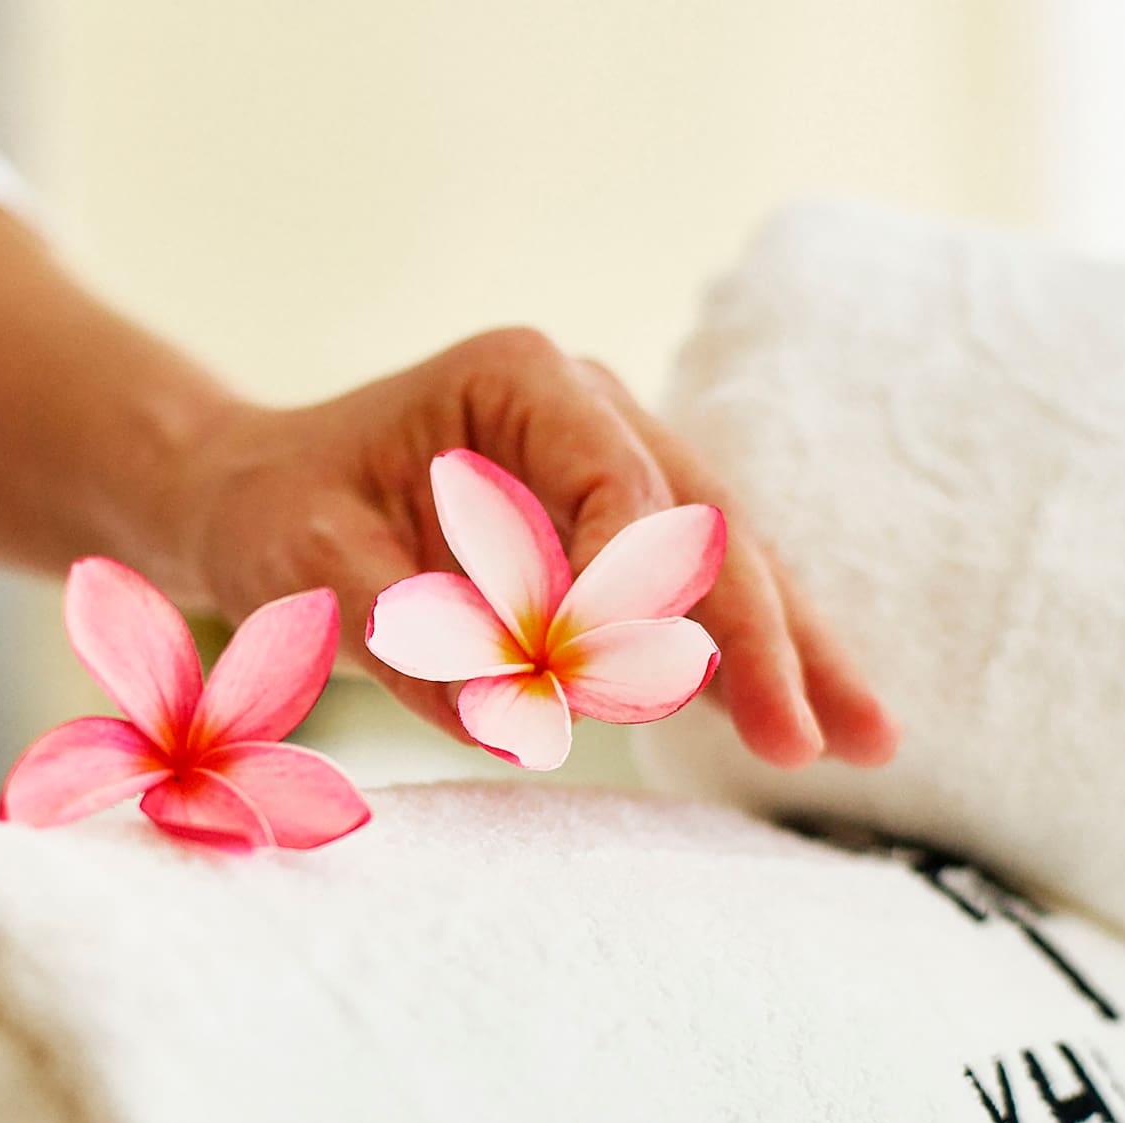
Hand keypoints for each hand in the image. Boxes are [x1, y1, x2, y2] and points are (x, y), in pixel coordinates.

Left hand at [179, 327, 899, 768]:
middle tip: (802, 738)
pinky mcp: (616, 530)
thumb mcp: (312, 561)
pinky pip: (694, 594)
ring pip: (725, 559)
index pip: (621, 480)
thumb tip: (512, 716)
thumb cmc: (277, 513)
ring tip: (865, 740)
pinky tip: (810, 714)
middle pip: (703, 523)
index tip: (649, 684)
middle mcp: (589, 408)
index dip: (645, 589)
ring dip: (788, 652)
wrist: (259, 496)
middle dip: (756, 636)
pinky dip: (746, 657)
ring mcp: (617, 463)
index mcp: (521, 380)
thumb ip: (407, 628)